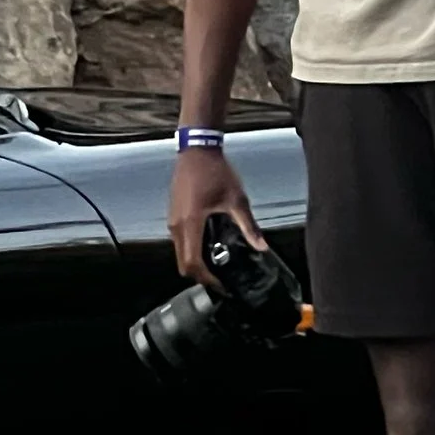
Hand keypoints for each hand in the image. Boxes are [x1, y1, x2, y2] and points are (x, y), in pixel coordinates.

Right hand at [168, 146, 266, 287]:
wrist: (197, 150)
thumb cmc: (216, 172)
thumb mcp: (237, 199)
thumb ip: (248, 225)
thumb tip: (262, 248)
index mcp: (191, 222)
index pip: (192, 262)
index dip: (206, 279)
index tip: (222, 285)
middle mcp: (177, 225)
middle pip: (182, 263)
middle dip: (200, 276)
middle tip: (221, 280)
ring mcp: (172, 219)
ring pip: (179, 253)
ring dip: (194, 263)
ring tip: (217, 265)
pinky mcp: (173, 214)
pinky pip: (178, 241)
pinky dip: (190, 250)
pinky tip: (209, 246)